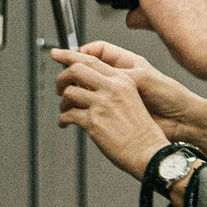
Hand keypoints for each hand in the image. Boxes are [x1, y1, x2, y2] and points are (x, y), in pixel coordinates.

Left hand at [52, 47, 168, 183]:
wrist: (148, 152)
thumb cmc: (141, 131)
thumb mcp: (131, 99)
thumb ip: (111, 88)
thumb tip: (85, 85)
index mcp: (122, 80)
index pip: (91, 60)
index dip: (70, 56)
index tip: (58, 54)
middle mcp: (111, 88)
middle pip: (76, 70)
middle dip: (62, 78)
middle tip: (59, 88)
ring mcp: (102, 104)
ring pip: (69, 93)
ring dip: (63, 103)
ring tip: (65, 110)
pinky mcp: (93, 122)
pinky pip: (68, 115)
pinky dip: (63, 120)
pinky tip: (66, 123)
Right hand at [72, 40, 206, 152]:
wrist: (180, 120)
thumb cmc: (169, 95)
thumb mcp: (143, 79)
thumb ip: (119, 75)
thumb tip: (99, 74)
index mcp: (127, 63)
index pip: (98, 51)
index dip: (81, 52)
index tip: (65, 55)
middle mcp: (120, 77)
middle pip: (89, 68)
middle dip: (72, 71)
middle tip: (61, 76)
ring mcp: (117, 94)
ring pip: (88, 87)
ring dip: (75, 90)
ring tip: (65, 94)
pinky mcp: (117, 111)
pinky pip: (94, 106)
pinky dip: (82, 107)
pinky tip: (75, 110)